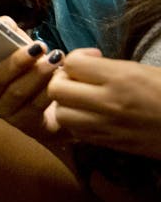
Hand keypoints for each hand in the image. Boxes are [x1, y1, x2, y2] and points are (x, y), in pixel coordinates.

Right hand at [0, 24, 58, 141]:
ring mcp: (4, 110)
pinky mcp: (24, 123)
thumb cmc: (31, 73)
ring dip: (38, 73)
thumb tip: (5, 22)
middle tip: (38, 47)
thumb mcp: (21, 50)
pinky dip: (49, 90)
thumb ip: (11, 35)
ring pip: (17, 92)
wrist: (53, 107)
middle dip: (17, 61)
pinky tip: (62, 77)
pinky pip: (36, 106)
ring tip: (56, 58)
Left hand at [45, 50, 160, 159]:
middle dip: (62, 80)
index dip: (77, 58)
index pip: (72, 62)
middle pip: (57, 89)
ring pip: (61, 114)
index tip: (92, 59)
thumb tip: (84, 64)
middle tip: (79, 78)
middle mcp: (109, 102)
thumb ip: (111, 68)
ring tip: (82, 99)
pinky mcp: (110, 144)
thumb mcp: (145, 71)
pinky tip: (91, 115)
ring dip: (66, 103)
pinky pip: (76, 132)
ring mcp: (107, 126)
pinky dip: (76, 122)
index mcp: (122, 77)